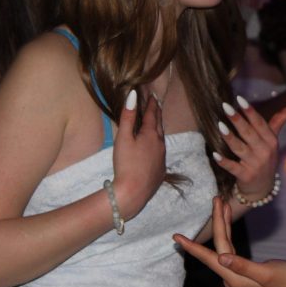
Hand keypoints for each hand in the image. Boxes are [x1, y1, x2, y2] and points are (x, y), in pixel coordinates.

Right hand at [112, 91, 165, 218]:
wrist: (134, 191)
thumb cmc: (126, 163)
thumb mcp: (123, 138)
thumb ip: (128, 117)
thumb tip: (133, 96)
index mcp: (151, 135)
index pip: (152, 115)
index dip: (151, 104)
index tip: (152, 95)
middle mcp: (160, 144)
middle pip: (159, 125)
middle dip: (157, 114)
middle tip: (156, 105)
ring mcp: (162, 157)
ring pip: (161, 138)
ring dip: (158, 128)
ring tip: (156, 123)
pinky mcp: (160, 169)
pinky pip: (161, 152)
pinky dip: (158, 144)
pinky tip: (155, 147)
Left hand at [173, 198, 285, 286]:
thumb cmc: (285, 280)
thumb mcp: (265, 273)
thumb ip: (242, 265)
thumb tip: (220, 258)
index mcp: (233, 277)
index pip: (210, 257)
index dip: (192, 247)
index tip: (176, 238)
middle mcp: (231, 276)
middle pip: (218, 245)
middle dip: (216, 221)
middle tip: (215, 199)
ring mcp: (237, 272)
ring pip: (224, 244)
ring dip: (222, 224)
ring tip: (221, 203)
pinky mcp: (245, 268)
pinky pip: (231, 246)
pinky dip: (229, 232)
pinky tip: (228, 221)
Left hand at [213, 95, 285, 197]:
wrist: (262, 188)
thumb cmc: (265, 159)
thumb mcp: (273, 141)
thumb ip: (279, 122)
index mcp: (271, 141)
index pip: (259, 123)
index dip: (250, 111)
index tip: (239, 99)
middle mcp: (264, 152)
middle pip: (248, 133)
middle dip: (237, 119)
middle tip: (225, 106)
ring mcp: (255, 165)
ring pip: (239, 148)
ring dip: (229, 137)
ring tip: (219, 125)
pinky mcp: (245, 176)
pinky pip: (233, 167)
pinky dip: (224, 161)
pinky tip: (215, 154)